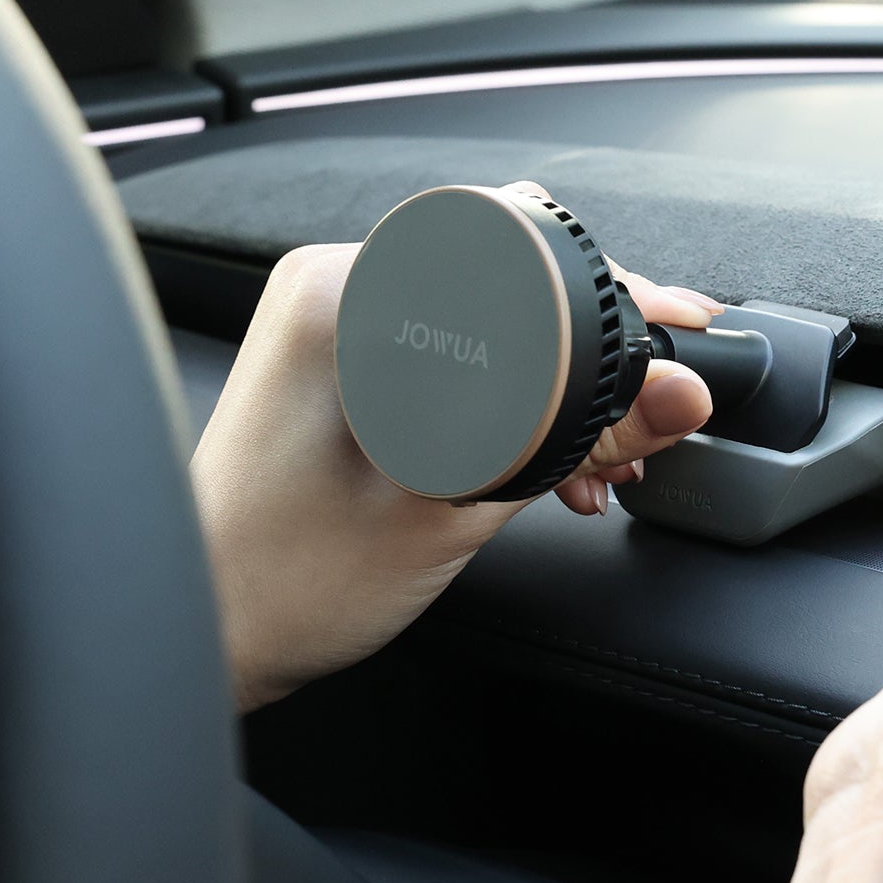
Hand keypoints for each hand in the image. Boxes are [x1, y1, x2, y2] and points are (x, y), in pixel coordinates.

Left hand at [192, 196, 718, 711]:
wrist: (197, 631)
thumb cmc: (281, 581)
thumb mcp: (454, 511)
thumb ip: (575, 441)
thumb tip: (676, 395)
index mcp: (346, 293)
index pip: (522, 251)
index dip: (621, 299)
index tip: (685, 336)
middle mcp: (334, 287)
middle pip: (514, 282)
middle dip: (600, 356)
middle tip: (654, 423)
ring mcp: (335, 323)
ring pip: (495, 322)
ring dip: (563, 387)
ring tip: (610, 465)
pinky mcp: (342, 363)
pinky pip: (457, 351)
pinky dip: (515, 400)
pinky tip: (555, 463)